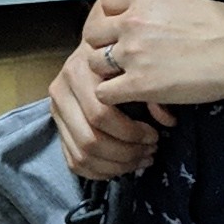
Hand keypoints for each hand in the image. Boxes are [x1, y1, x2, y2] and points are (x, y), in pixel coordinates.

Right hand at [47, 40, 158, 181]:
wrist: (98, 52)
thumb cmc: (123, 59)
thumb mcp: (138, 65)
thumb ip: (151, 91)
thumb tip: (167, 121)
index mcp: (78, 72)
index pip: (100, 115)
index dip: (131, 133)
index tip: (155, 135)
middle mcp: (60, 92)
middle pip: (90, 140)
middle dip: (125, 153)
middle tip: (150, 151)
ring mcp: (56, 113)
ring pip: (82, 156)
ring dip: (116, 166)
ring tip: (141, 159)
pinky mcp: (58, 129)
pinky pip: (74, 162)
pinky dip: (100, 172)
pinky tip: (122, 167)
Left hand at [86, 0, 223, 118]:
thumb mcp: (181, 0)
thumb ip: (153, 7)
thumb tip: (141, 18)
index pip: (105, 6)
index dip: (111, 23)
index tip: (119, 35)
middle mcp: (131, 21)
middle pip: (92, 35)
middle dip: (103, 48)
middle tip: (120, 61)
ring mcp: (132, 53)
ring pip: (93, 64)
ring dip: (107, 74)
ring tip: (127, 80)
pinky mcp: (138, 83)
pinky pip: (103, 93)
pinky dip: (114, 99)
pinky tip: (131, 99)